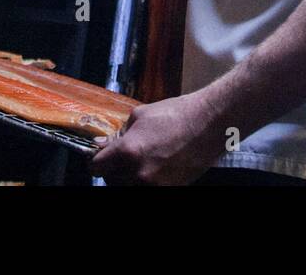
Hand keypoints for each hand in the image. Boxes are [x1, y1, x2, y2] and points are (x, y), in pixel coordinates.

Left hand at [89, 91, 223, 184]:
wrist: (209, 124)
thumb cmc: (176, 114)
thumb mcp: (140, 115)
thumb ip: (119, 134)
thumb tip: (105, 145)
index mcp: (127, 152)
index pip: (96, 167)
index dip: (97, 160)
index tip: (100, 157)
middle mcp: (139, 174)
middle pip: (111, 182)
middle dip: (114, 170)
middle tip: (122, 159)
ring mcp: (156, 185)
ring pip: (129, 187)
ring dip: (129, 178)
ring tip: (140, 163)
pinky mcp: (171, 190)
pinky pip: (149, 189)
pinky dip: (148, 182)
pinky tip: (155, 167)